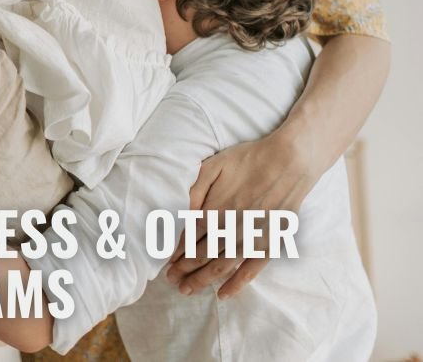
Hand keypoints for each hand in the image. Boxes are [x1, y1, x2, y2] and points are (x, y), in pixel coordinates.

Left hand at [167, 128, 317, 297]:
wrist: (289, 162)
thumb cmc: (248, 160)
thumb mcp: (213, 166)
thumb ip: (194, 190)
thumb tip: (181, 212)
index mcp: (214, 210)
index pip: (188, 239)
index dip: (175, 253)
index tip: (165, 263)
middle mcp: (230, 230)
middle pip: (200, 257)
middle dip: (183, 271)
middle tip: (170, 280)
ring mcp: (251, 239)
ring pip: (221, 267)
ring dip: (202, 280)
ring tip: (186, 289)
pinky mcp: (270, 244)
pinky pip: (250, 271)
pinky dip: (235, 285)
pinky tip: (223, 295)